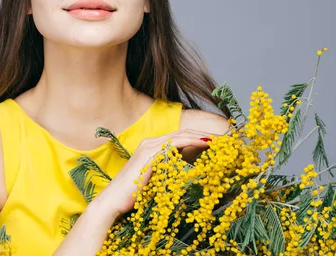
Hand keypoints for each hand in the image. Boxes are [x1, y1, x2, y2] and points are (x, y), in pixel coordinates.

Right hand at [92, 129, 214, 217]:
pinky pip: (175, 143)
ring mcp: (149, 146)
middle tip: (223, 138)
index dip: (198, 138)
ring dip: (201, 135)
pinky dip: (192, 141)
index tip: (216, 143)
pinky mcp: (149, 153)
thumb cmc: (132, 196)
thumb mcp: (155, 182)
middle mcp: (150, 143)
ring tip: (219, 139)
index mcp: (152, 148)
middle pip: (183, 133)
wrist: (112, 202)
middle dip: (204, 134)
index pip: (180, 138)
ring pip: (181, 135)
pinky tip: (205, 143)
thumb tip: (184, 175)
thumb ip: (168, 174)